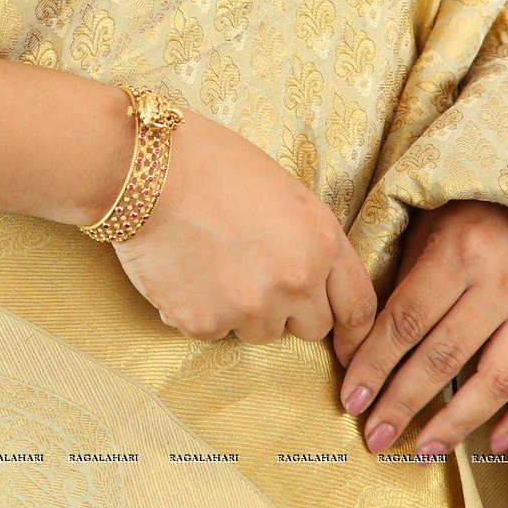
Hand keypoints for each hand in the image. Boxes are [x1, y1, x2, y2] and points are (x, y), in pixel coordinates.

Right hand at [110, 105, 377, 349]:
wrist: (149, 169)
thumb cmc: (213, 163)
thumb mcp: (284, 191)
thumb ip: (308, 240)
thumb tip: (313, 278)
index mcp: (320, 241)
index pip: (358, 306)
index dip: (354, 330)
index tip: (349, 344)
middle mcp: (294, 281)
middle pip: (311, 327)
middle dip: (291, 309)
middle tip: (257, 274)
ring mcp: (250, 308)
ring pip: (262, 332)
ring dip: (246, 311)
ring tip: (215, 262)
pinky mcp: (206, 325)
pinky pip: (215, 332)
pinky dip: (203, 310)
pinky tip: (186, 270)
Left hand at [336, 198, 507, 460]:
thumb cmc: (472, 206)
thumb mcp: (429, 225)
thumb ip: (404, 280)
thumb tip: (363, 342)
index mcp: (459, 252)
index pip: (406, 321)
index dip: (374, 364)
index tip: (350, 399)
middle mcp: (501, 283)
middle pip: (443, 357)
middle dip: (402, 402)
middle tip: (373, 436)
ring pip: (495, 381)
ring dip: (456, 423)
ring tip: (423, 451)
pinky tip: (494, 442)